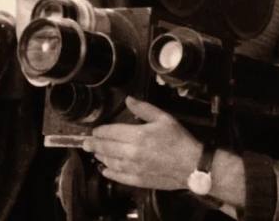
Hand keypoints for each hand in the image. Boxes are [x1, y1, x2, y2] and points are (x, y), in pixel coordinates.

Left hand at [82, 96, 201, 190]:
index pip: (111, 132)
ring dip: (101, 156)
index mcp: (137, 135)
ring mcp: (134, 168)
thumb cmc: (179, 140)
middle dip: (94, 144)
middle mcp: (132, 152)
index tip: (95, 131)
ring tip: (95, 153)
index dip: (100, 131)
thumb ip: (143, 109)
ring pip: (110, 162)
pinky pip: (119, 176)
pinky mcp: (138, 180)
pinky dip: (109, 172)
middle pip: (107, 147)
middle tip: (86, 143)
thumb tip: (128, 100)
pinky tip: (105, 170)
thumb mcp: (164, 118)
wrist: (192, 165)